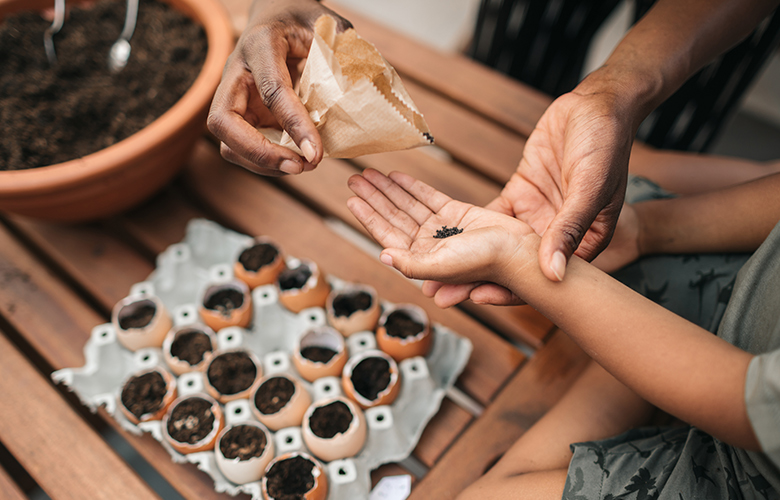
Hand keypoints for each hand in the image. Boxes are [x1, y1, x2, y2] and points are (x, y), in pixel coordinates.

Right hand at [207, 0, 350, 175]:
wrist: (276, 15)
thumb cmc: (300, 18)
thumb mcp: (324, 22)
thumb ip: (340, 47)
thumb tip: (357, 89)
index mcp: (260, 44)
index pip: (272, 90)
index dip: (293, 125)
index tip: (316, 153)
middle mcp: (235, 73)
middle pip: (224, 123)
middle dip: (259, 153)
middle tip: (300, 166)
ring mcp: (234, 97)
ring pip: (229, 143)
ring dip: (264, 164)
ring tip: (304, 165)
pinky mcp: (242, 116)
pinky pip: (244, 148)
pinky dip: (268, 162)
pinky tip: (297, 160)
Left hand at [347, 169, 536, 304]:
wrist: (519, 252)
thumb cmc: (484, 263)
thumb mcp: (443, 265)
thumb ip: (411, 265)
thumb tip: (383, 256)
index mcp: (421, 260)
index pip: (386, 234)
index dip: (368, 216)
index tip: (351, 199)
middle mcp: (428, 245)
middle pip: (393, 216)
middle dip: (373, 197)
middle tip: (354, 178)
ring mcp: (442, 229)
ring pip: (408, 205)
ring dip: (388, 189)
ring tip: (369, 173)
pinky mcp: (457, 214)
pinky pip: (429, 197)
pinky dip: (412, 187)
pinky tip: (396, 177)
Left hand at [423, 81, 634, 305]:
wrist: (597, 107)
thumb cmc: (606, 145)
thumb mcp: (590, 188)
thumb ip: (570, 229)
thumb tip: (554, 274)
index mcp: (582, 243)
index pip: (541, 277)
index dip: (509, 290)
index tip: (477, 296)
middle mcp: (554, 236)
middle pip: (512, 266)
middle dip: (475, 279)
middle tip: (438, 290)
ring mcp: (533, 217)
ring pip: (493, 243)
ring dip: (462, 254)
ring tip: (429, 267)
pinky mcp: (517, 197)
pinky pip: (484, 215)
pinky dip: (461, 221)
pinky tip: (433, 228)